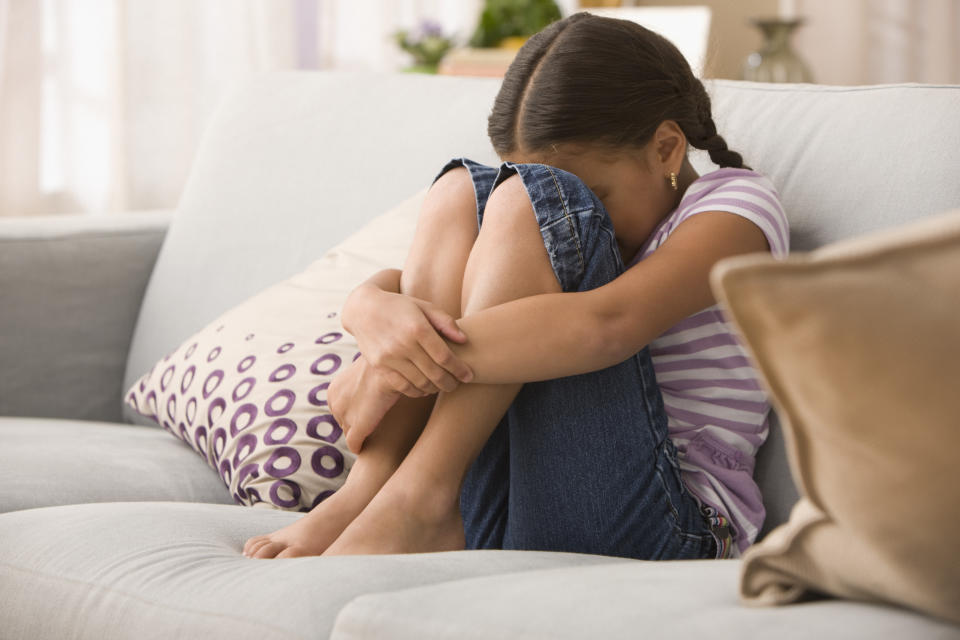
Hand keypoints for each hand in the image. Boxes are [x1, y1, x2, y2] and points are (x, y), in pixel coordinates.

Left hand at [328, 355, 401, 452]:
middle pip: (343, 422)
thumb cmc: (385, 365)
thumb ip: (364, 380)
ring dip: (359, 435)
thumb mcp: (366, 370)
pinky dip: (358, 447)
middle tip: (371, 425)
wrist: (390, 369)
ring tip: (371, 438)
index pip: (340, 408)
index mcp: (334, 390)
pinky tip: (364, 449)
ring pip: (349, 433)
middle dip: (354, 424)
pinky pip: (354, 444)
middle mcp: (335, 404)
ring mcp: (345, 417)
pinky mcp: (358, 428)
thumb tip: (374, 383)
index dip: (354, 412)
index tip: (367, 413)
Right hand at [343, 284, 473, 396]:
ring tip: (442, 386)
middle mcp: (403, 344)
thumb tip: (464, 340)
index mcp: (417, 328)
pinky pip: (403, 386)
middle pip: (434, 373)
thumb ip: (445, 322)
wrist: (364, 310)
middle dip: (450, 382)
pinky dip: (417, 391)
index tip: (469, 376)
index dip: (459, 369)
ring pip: (420, 382)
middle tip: (457, 384)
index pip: (444, 356)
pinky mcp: (379, 366)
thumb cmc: (400, 307)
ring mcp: (389, 357)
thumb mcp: (424, 307)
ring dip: (435, 388)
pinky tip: (425, 388)